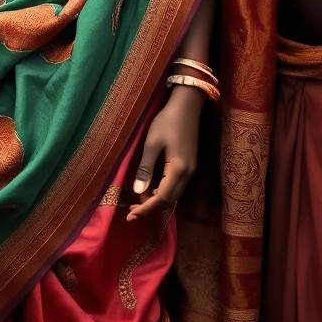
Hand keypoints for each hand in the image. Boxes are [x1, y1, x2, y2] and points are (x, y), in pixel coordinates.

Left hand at [128, 87, 202, 221]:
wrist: (187, 106)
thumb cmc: (167, 121)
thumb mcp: (152, 143)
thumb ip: (146, 169)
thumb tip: (138, 191)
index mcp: (178, 170)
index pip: (162, 198)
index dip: (146, 209)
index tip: (131, 216)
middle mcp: (188, 174)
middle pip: (170, 200)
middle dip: (151, 207)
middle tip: (132, 209)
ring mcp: (191, 170)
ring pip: (174, 194)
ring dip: (157, 199)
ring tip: (139, 197)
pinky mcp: (190, 165)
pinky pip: (176, 186)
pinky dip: (163, 190)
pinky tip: (152, 186)